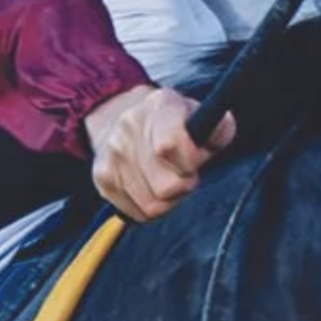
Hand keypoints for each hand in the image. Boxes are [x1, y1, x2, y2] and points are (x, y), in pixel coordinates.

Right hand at [83, 85, 234, 222]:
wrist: (118, 115)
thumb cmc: (170, 122)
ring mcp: (112, 154)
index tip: (194, 161)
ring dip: (167, 199)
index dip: (190, 162)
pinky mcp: (102, 178)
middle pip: (166, 186)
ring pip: (153, 205)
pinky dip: (149, 206)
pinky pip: (138, 213)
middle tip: (182, 173)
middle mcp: (129, 128)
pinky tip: (150, 186)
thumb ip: (218, 128)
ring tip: (166, 178)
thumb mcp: (198, 115)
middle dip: (183, 184)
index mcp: (160, 107)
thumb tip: (218, 135)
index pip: (170, 144)